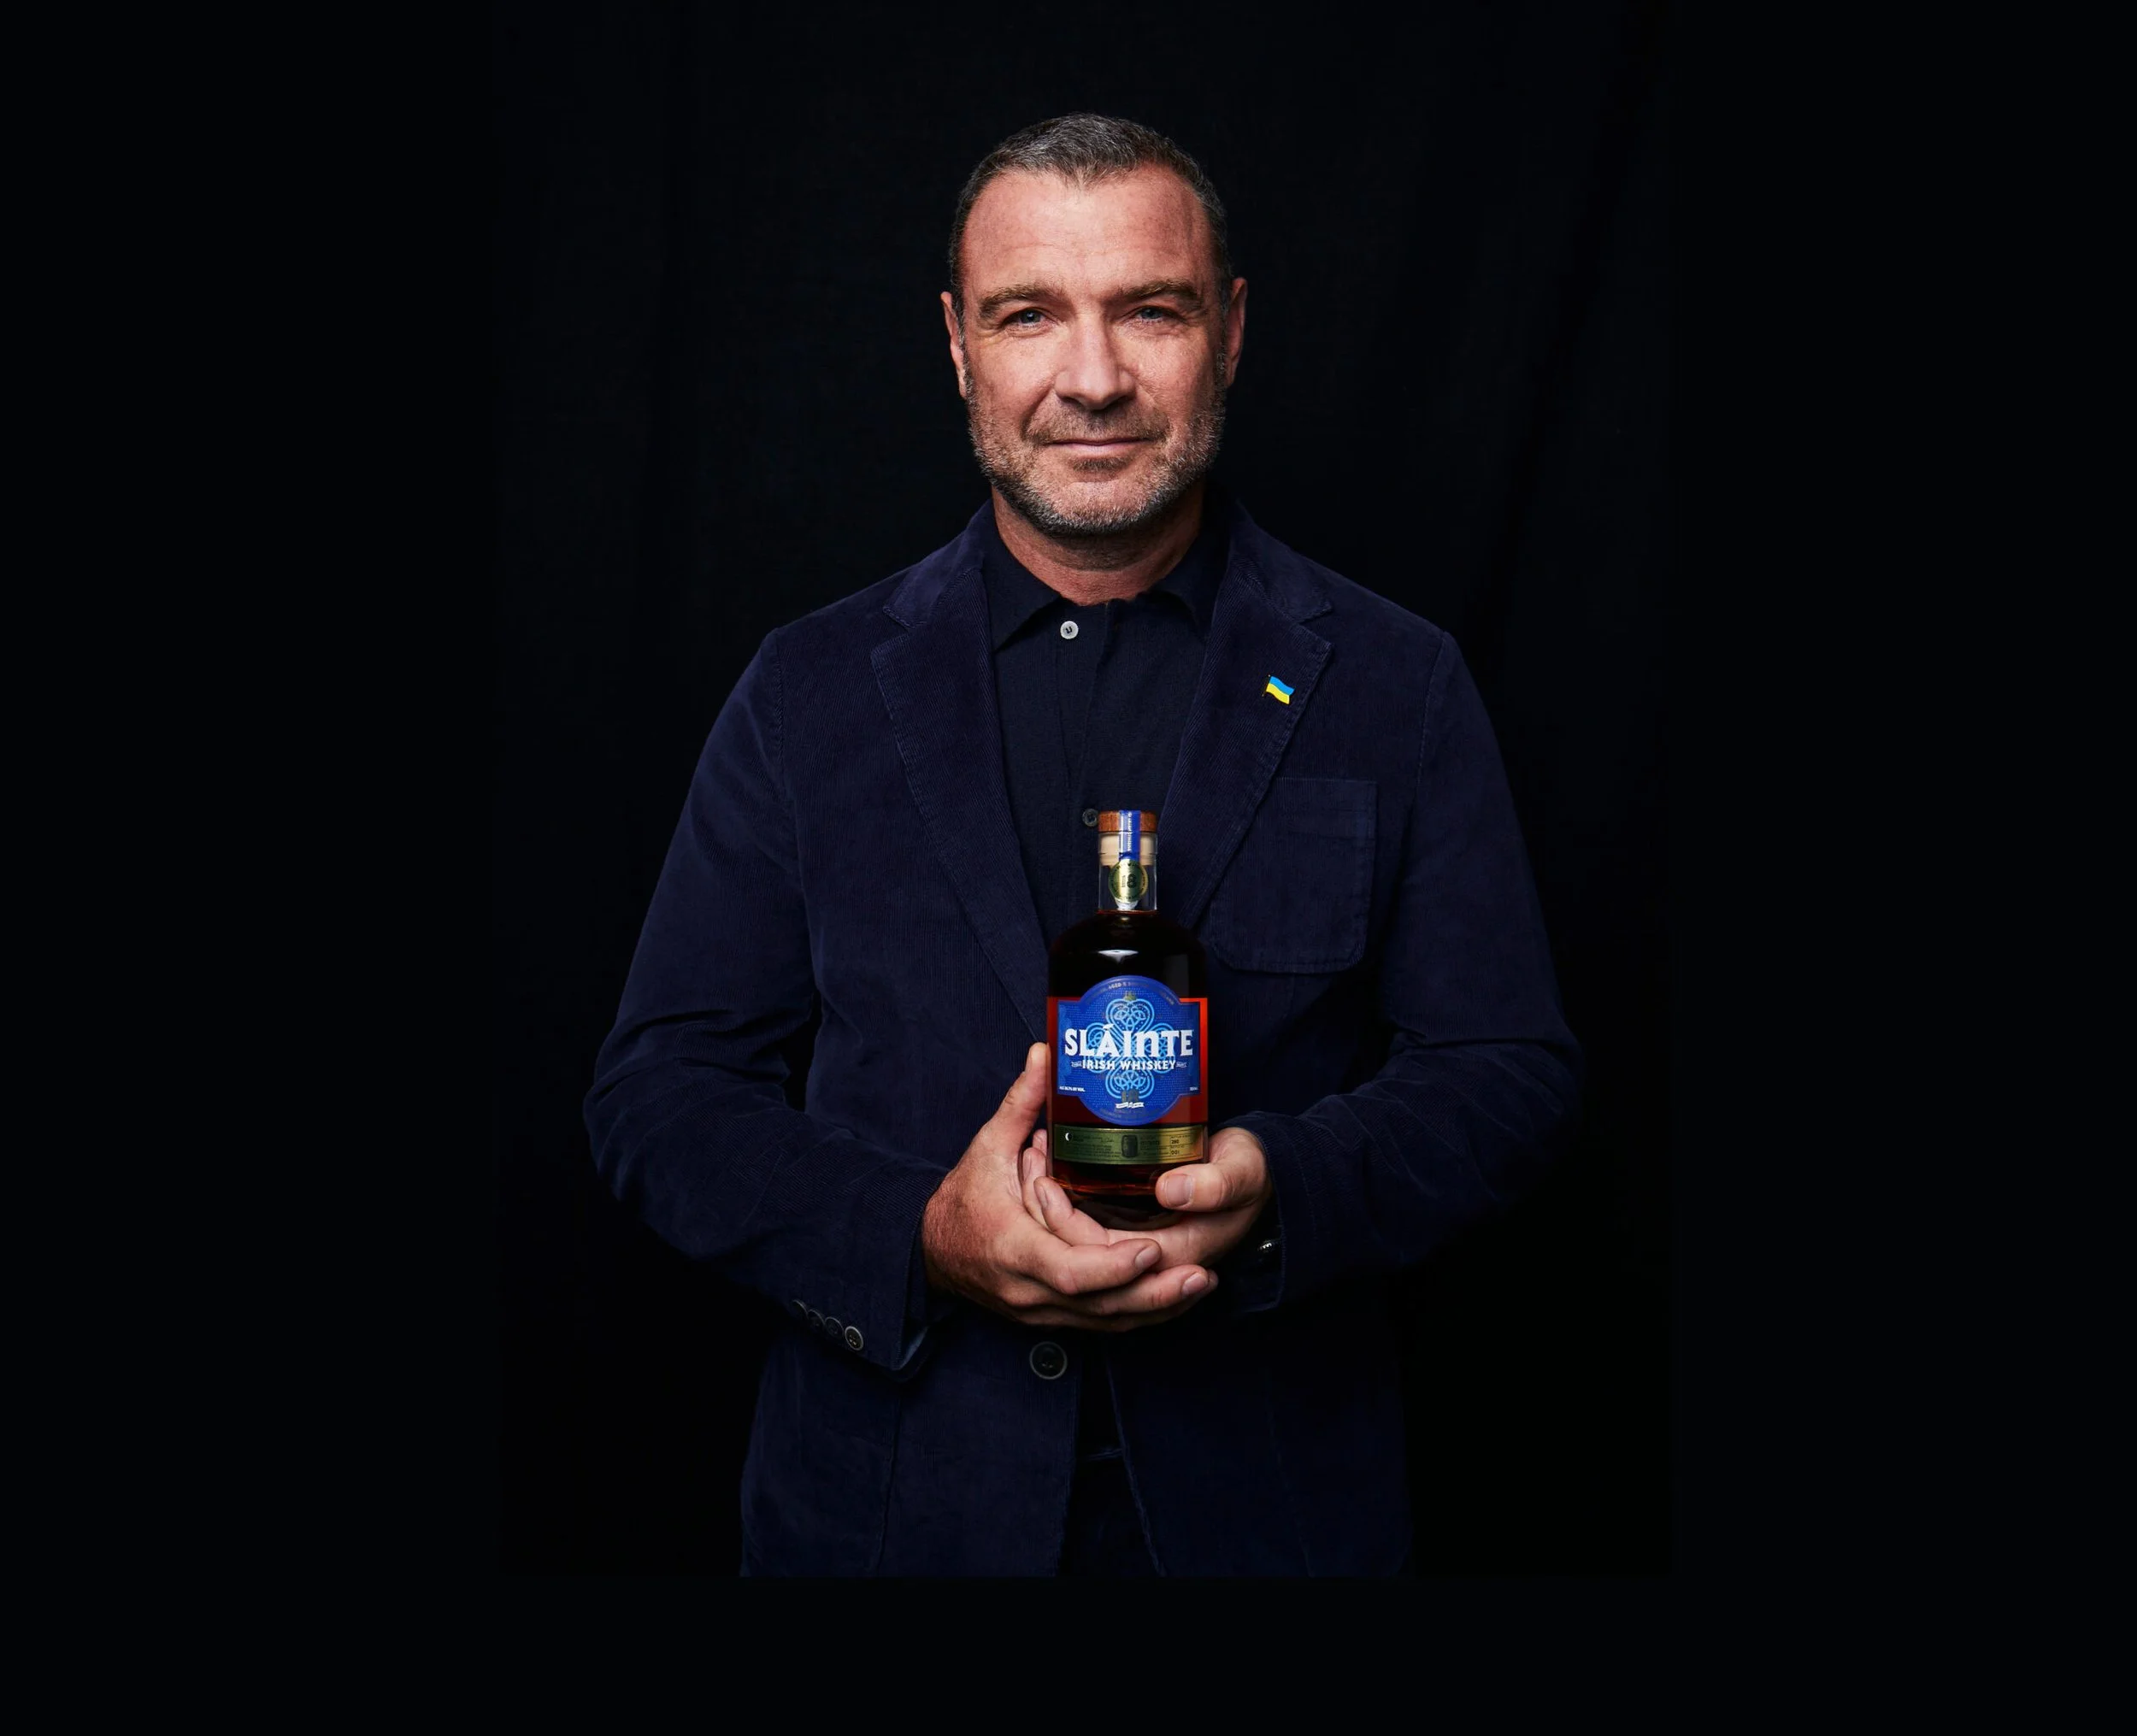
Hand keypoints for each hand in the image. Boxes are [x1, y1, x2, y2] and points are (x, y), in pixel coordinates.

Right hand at [922, 1044, 1219, 1331]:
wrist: (932, 1253)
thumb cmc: (963, 1200)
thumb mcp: (987, 1148)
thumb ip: (1020, 1103)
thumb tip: (1046, 1053)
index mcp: (1014, 1248)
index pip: (1069, 1270)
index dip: (1113, 1266)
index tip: (1152, 1248)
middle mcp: (1030, 1289)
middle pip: (1099, 1305)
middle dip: (1154, 1294)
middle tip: (1202, 1272)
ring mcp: (1042, 1311)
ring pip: (1106, 1321)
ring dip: (1157, 1307)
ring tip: (1202, 1284)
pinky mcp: (1052, 1318)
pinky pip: (1101, 1324)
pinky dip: (1140, 1313)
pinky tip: (1175, 1297)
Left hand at [1021, 1125, 1270, 1281]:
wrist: (1259, 1176)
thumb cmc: (1249, 1171)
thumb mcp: (1241, 1171)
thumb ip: (1215, 1184)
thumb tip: (1171, 1191)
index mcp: (1174, 1255)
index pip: (1099, 1254)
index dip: (1066, 1221)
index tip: (1045, 1177)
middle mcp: (1152, 1266)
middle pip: (1076, 1259)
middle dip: (1043, 1212)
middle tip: (1030, 1159)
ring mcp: (1140, 1260)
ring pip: (1073, 1255)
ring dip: (1045, 1212)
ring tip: (1033, 1159)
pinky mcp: (1132, 1244)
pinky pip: (1082, 1245)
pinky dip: (1059, 1214)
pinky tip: (1047, 1176)